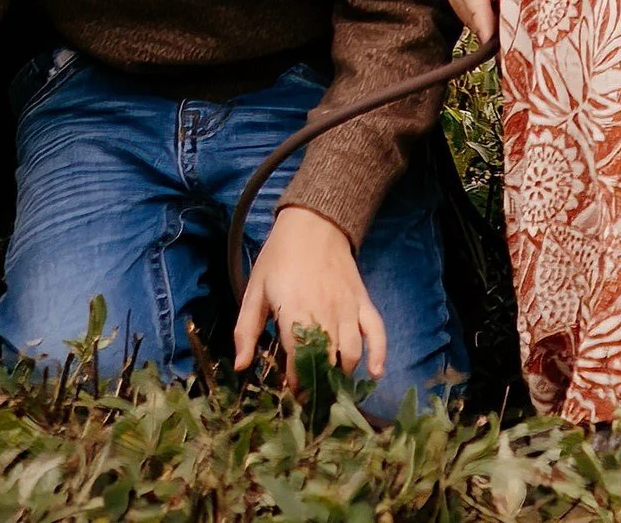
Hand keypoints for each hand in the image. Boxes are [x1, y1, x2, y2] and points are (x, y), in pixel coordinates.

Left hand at [232, 206, 384, 384]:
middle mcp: (326, 315)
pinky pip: (377, 331)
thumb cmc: (279, 257)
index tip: (289, 394)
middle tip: (311, 399)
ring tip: (331, 386)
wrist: (313, 222)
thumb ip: (246, 329)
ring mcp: (349, 309)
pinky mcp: (363, 302)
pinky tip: (375, 374)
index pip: (298, 362)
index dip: (295, 383)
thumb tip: (242, 366)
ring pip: (350, 353)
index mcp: (296, 313)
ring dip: (342, 374)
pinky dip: (378, 354)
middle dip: (319, 385)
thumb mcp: (254, 289)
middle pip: (326, 362)